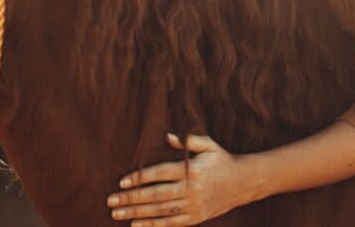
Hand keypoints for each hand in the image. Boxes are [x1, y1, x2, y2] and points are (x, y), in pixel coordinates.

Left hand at [106, 133, 249, 225]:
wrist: (244, 182)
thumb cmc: (222, 160)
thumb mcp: (208, 145)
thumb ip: (187, 141)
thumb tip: (166, 136)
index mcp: (191, 169)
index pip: (159, 174)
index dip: (139, 178)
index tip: (121, 183)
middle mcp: (191, 189)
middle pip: (155, 195)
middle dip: (131, 198)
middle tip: (110, 201)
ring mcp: (193, 205)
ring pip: (160, 211)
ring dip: (136, 213)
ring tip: (117, 214)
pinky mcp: (196, 217)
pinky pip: (171, 223)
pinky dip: (153, 225)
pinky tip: (136, 225)